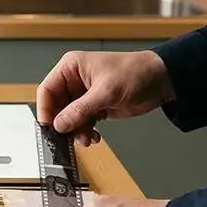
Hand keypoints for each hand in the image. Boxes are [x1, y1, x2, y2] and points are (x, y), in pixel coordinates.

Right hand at [36, 51, 175, 145]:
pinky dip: (85, 131)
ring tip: (86, 138)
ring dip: (75, 130)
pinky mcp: (95, 106)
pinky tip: (93, 136)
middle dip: (63, 123)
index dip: (45, 109)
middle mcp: (74, 80)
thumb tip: (59, 124)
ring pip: (68, 117)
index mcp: (71, 67)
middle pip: (56, 106)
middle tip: (68, 137)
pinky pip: (82, 122)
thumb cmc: (135, 72)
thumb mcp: (105, 91)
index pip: (47, 90)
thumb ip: (81, 109)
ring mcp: (84, 95)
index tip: (49, 127)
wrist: (161, 80)